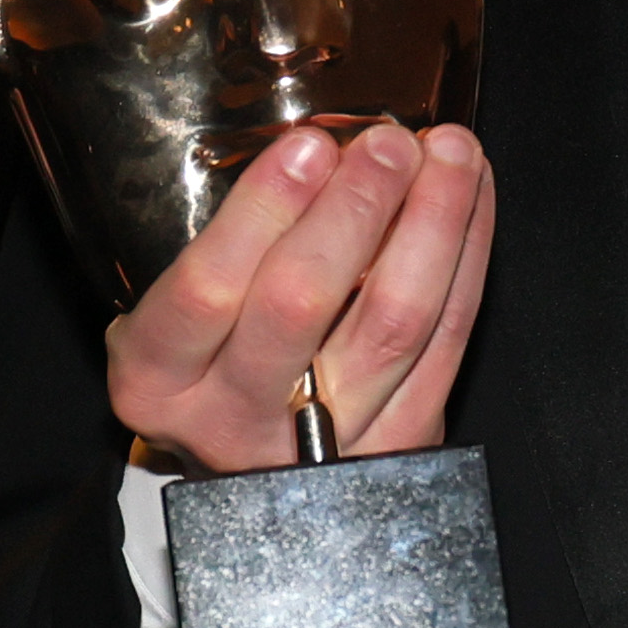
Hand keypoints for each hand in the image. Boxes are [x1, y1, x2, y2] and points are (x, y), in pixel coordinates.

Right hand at [107, 120, 493, 475]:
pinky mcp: (400, 447)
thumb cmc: (217, 363)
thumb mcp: (182, 316)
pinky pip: (448, 343)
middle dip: (355, 207)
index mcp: (157, 380)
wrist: (265, 485)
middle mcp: (233, 421)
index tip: (310, 144)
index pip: (206, 291)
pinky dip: (466, 258)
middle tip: (389, 143)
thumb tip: (325, 144)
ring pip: (394, 325)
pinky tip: (470, 198)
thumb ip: (234, 247)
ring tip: (449, 154)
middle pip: (301, 306)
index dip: (262, 210)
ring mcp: (321, 448)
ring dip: (432, 223)